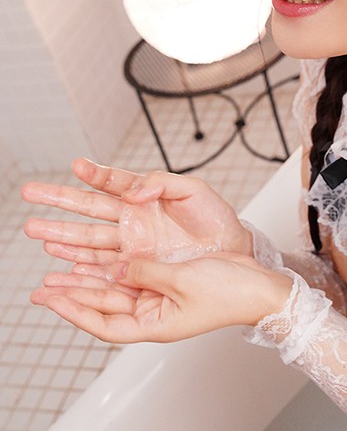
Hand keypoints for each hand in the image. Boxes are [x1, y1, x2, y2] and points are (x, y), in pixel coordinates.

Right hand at [21, 158, 252, 266]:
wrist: (233, 251)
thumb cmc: (215, 219)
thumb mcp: (194, 192)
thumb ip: (163, 183)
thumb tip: (133, 190)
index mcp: (146, 195)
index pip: (113, 182)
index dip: (95, 174)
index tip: (76, 165)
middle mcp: (133, 219)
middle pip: (89, 208)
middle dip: (59, 202)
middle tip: (28, 194)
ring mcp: (132, 243)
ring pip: (89, 237)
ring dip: (62, 234)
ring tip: (35, 230)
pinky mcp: (137, 265)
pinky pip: (103, 264)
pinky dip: (80, 262)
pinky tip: (60, 259)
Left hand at [30, 253, 293, 342]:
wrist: (260, 286)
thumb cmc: (230, 291)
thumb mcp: (182, 280)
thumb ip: (146, 272)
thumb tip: (118, 265)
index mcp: (156, 324)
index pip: (104, 324)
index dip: (75, 311)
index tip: (50, 298)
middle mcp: (154, 314)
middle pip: (104, 308)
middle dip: (73, 296)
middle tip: (42, 287)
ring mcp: (161, 299)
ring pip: (115, 292)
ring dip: (87, 282)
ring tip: (58, 273)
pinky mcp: (169, 282)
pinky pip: (133, 276)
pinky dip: (113, 269)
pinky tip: (97, 260)